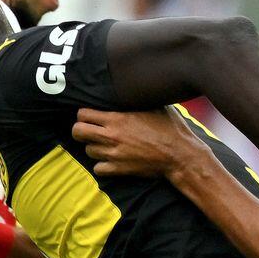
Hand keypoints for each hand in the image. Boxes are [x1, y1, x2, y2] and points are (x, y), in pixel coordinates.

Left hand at [72, 107, 199, 179]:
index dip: (84, 114)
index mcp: (118, 118)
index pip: (83, 114)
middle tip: (89, 131)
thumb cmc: (172, 129)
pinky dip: (101, 165)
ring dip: (93, 147)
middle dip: (80, 130)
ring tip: (104, 145)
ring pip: (87, 151)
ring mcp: (114, 154)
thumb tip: (134, 87)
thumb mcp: (156, 106)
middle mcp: (112, 135)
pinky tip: (110, 160)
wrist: (181, 155)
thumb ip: (139, 99)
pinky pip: (98, 168)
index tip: (91, 116)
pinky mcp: (120, 169)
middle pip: (77, 132)